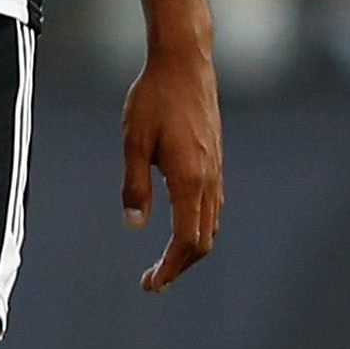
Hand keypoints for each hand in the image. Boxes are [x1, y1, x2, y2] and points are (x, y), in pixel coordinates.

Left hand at [120, 48, 222, 290]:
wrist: (185, 65)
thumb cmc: (153, 99)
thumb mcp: (132, 142)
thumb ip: (134, 185)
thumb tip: (135, 224)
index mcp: (190, 180)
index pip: (187, 240)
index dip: (170, 267)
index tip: (151, 284)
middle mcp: (210, 181)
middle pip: (203, 240)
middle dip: (179, 265)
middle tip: (152, 281)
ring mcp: (216, 171)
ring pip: (210, 225)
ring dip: (189, 248)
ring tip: (164, 261)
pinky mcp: (215, 161)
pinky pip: (212, 206)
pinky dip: (198, 226)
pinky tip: (180, 227)